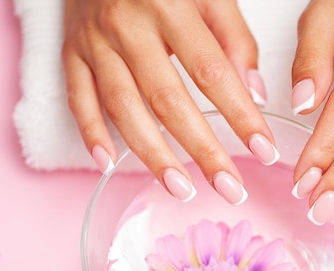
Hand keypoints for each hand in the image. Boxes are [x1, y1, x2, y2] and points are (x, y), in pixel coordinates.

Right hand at [62, 0, 276, 204]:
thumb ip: (234, 40)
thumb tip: (255, 95)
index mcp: (169, 5)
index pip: (212, 72)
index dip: (240, 115)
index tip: (264, 150)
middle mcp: (128, 26)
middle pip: (168, 100)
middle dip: (202, 150)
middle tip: (229, 187)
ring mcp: (95, 42)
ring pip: (124, 109)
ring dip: (153, 155)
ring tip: (182, 189)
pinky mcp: (70, 54)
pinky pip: (79, 100)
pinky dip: (91, 135)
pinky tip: (108, 165)